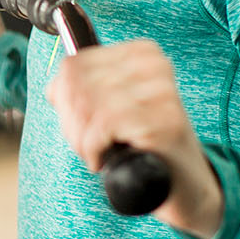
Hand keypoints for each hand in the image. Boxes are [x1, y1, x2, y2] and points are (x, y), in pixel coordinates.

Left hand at [45, 39, 225, 238]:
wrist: (185, 185)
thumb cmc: (145, 146)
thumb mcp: (112, 109)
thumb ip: (81, 92)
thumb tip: (54, 88)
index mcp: (142, 53)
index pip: (74, 65)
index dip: (64, 101)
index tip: (77, 124)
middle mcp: (154, 65)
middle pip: (76, 85)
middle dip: (71, 122)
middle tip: (87, 145)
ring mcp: (162, 92)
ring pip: (87, 106)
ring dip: (81, 139)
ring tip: (96, 153)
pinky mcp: (163, 121)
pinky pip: (102, 127)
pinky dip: (93, 150)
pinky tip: (104, 161)